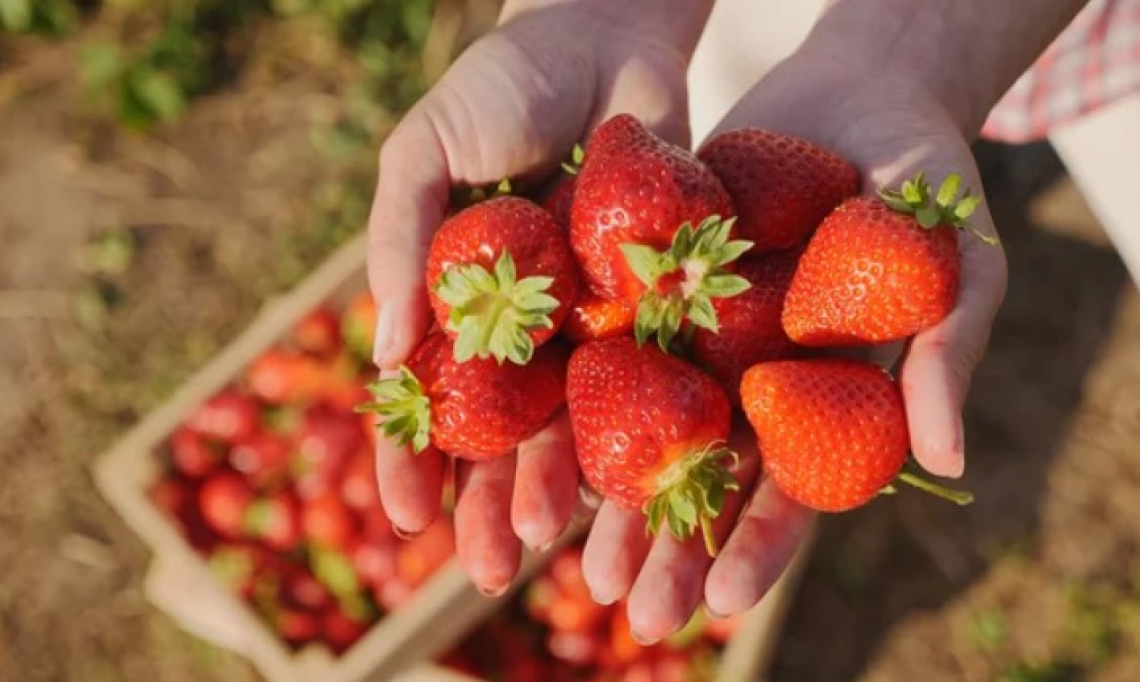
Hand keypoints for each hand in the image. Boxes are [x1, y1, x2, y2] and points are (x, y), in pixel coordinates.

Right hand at [367, 1, 702, 594]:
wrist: (606, 29)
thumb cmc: (501, 84)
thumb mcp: (423, 152)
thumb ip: (398, 242)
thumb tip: (392, 352)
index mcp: (457, 297)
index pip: (428, 396)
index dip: (410, 458)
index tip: (403, 518)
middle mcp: (523, 322)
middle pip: (502, 431)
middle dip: (489, 500)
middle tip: (487, 569)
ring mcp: (590, 317)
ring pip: (573, 422)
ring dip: (560, 485)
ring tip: (551, 545)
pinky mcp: (659, 300)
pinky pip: (645, 375)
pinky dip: (636, 430)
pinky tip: (629, 484)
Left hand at [581, 49, 1007, 640]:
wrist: (859, 91)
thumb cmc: (928, 185)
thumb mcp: (959, 264)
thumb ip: (946, 354)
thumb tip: (945, 458)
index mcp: (828, 403)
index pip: (796, 492)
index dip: (761, 546)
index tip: (722, 602)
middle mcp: (756, 384)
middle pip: (708, 479)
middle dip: (668, 545)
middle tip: (627, 606)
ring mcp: (702, 339)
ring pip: (644, 428)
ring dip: (605, 492)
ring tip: (556, 551)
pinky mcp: (655, 288)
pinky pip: (608, 343)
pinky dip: (572, 393)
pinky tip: (529, 442)